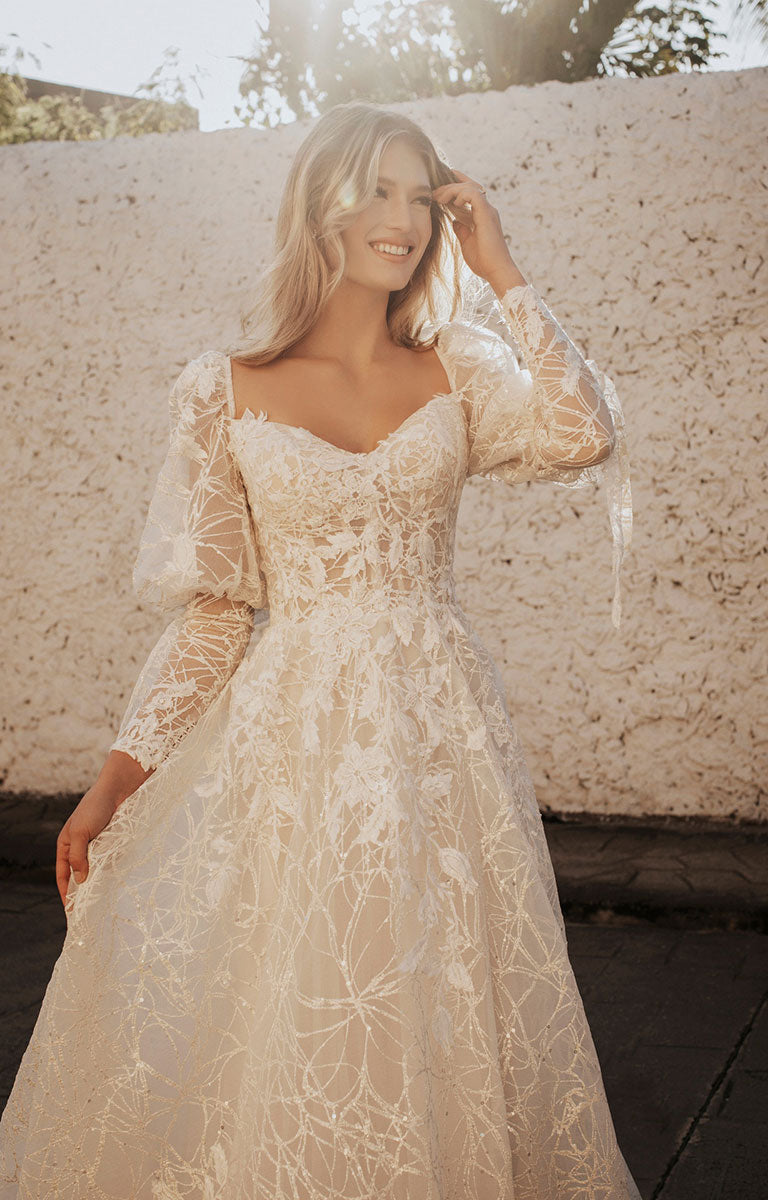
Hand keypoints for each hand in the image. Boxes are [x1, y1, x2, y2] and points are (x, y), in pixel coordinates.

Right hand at [55, 750, 150, 907]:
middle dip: (83, 893)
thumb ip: (78, 857)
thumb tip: (80, 881)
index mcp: (67, 844)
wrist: (120, 789)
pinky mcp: (114, 843)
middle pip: (80, 875)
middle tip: (89, 913)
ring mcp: (98, 846)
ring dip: (99, 884)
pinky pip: (111, 863)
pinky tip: (117, 885)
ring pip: (96, 871)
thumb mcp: (81, 832)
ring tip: (103, 904)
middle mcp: (81, 847)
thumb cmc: (96, 807)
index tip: (70, 911)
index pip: (63, 875)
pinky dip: (113, 873)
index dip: (66, 893)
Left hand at [431, 169, 522, 288]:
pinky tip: (452, 203)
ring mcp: (488, 210)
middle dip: (449, 186)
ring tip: (438, 198)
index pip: (468, 193)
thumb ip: (461, 230)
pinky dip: (461, 194)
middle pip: (468, 186)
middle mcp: (486, 209)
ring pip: (470, 187)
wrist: (496, 271)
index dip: (454, 186)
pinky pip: (473, 194)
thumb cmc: (483, 261)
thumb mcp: (467, 242)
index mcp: (482, 214)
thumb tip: (454, 221)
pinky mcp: (487, 214)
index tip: (437, 191)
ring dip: (452, 189)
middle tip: (434, 193)